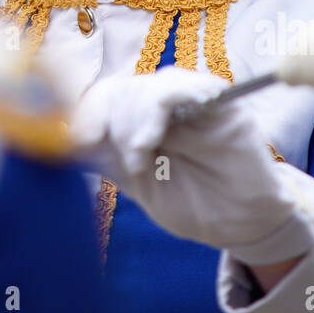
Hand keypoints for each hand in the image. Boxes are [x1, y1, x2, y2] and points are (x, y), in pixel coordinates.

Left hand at [71, 69, 313, 263]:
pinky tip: (161, 133)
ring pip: (154, 86)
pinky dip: (171, 102)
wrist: (242, 226)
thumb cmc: (194, 206)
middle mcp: (165, 106)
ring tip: (143, 156)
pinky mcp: (222, 103)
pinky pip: (191, 86)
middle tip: (133, 162)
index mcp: (142, 121)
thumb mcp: (144, 187)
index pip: (109, 97)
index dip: (91, 112)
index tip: (82, 140)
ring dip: (140, 118)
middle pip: (127, 90)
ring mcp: (193, 101)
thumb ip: (112, 160)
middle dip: (118, 124)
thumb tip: (70, 142)